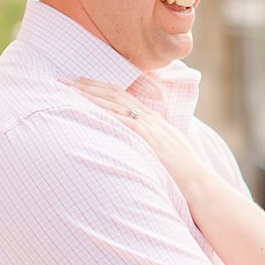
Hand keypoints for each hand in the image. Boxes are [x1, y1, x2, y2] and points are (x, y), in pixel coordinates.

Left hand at [67, 78, 214, 200]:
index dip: (100, 87)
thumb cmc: (183, 176)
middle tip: (63, 79)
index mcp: (154, 120)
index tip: (79, 82)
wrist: (201, 186)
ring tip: (67, 88)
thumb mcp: (165, 153)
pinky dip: (104, 112)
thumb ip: (149, 144)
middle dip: (88, 84)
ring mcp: (151, 128)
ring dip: (89, 94)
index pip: (123, 96)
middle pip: (115, 94)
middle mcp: (151, 119)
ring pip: (116, 103)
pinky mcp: (150, 140)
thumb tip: (134, 148)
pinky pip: (123, 121)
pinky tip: (86, 107)